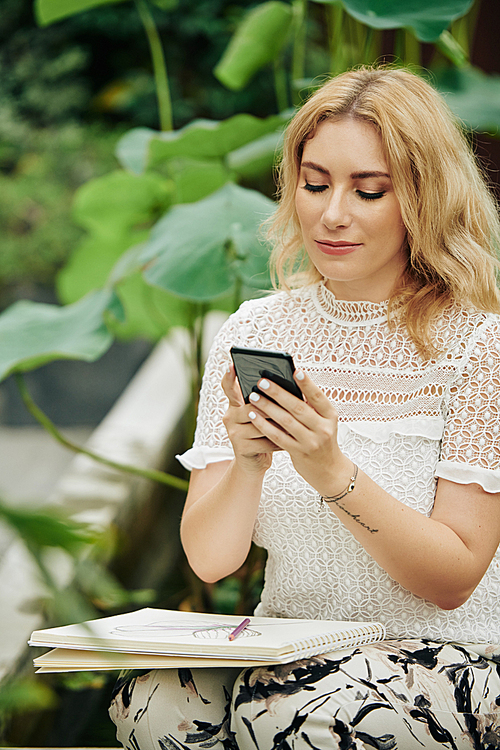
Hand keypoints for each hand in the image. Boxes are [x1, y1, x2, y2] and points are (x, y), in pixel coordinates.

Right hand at [221, 365, 280, 475]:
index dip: (229, 377)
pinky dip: (280, 440)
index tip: (232, 364)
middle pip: (250, 406)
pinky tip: (291, 440)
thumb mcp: (262, 416)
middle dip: (271, 407)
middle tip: (288, 405)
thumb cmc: (263, 434)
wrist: (254, 463)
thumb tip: (287, 387)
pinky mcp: (241, 449)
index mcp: (235, 405)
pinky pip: (265, 441)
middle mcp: (230, 417)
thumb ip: (266, 402)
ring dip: (279, 424)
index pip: (228, 388)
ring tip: (295, 423)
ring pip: (260, 424)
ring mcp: (233, 434)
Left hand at [246, 370, 351, 493]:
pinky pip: (278, 436)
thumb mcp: (323, 422)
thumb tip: (287, 385)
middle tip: (262, 382)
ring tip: (253, 397)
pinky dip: (264, 425)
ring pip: (286, 421)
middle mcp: (323, 429)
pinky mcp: (298, 453)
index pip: (318, 397)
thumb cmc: (322, 439)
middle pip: (298, 408)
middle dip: (278, 393)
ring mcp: (311, 442)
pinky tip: (253, 416)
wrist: (328, 469)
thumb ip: (310, 406)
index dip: (307, 384)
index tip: (295, 371)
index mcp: (330, 416)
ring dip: (267, 407)